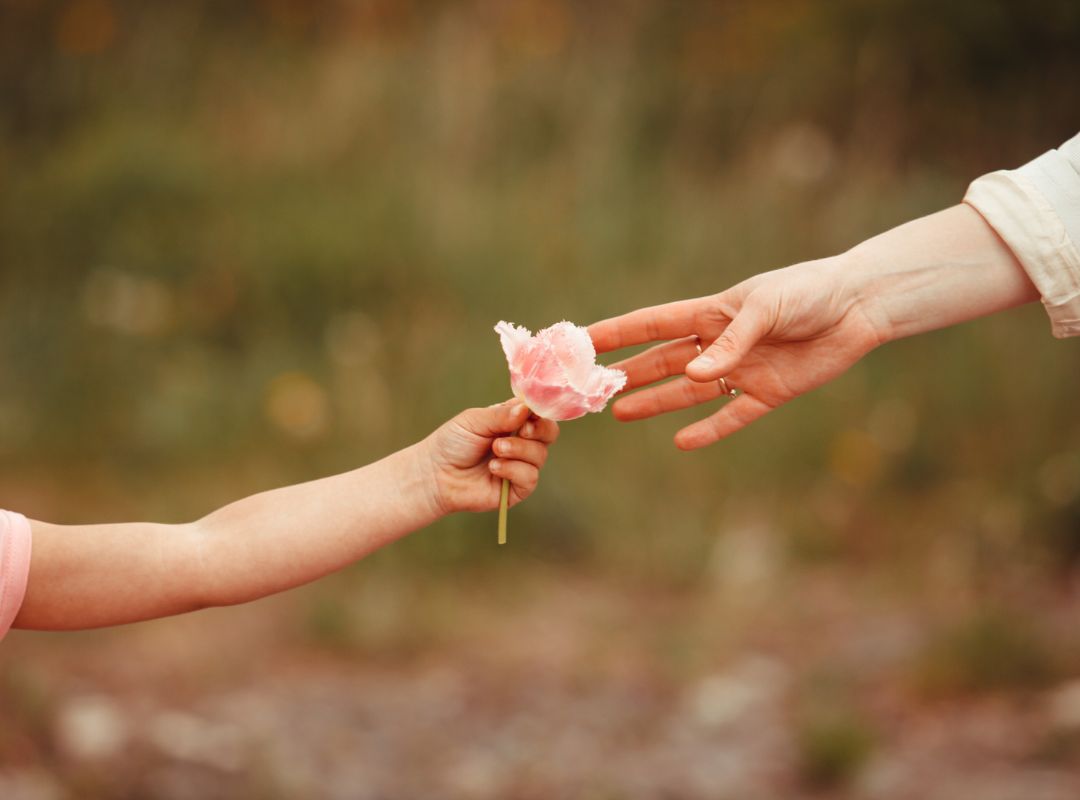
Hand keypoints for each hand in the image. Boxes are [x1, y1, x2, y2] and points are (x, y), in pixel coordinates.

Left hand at [421, 400, 559, 513]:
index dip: (540, 412)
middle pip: (550, 433)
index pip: (539, 414)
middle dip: (539, 430)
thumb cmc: (452, 443)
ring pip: (540, 455)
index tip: (530, 412)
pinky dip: (514, 470)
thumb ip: (501, 414)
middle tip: (522, 430)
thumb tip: (527, 409)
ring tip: (496, 449)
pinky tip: (494, 468)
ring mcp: (520, 466)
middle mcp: (521, 443)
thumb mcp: (475, 421)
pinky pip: (530, 478)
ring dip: (519, 450)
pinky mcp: (517, 489)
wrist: (436, 474)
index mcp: (513, 422)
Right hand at [588, 256, 885, 449]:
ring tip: (620, 412)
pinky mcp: (770, 393)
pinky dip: (709, 430)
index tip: (580, 340)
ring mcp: (742, 370)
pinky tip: (682, 442)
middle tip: (592, 389)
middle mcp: (720, 344)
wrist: (860, 305)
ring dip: (655, 401)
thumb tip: (695, 376)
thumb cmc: (810, 292)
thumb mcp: (766, 308)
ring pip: (688, 391)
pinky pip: (733, 416)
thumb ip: (730, 342)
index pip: (652, 325)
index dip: (616, 333)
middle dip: (628, 373)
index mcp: (712, 313)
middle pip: (663, 361)